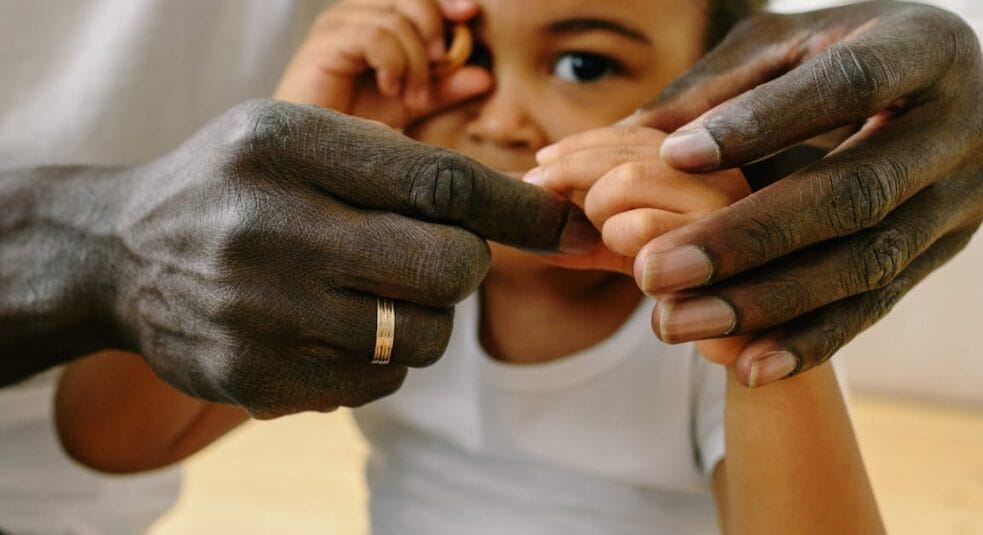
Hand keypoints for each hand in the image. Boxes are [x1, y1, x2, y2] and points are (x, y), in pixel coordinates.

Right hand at [106, 100, 594, 416]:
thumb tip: (513, 209)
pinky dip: (376, 359)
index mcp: (288, 146)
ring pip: (422, 339)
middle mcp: (270, 228)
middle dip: (464, 266)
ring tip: (372, 292)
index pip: (441, 183)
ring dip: (422, 319)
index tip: (559, 224)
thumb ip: (391, 160)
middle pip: (449, 268)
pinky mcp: (256, 379)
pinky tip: (331, 328)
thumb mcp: (294, 134)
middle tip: (439, 258)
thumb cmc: (236, 184)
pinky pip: (377, 384)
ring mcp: (260, 312)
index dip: (516, 208)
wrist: (120, 254)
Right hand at [274, 0, 489, 127]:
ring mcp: (335, 27)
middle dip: (433, 28)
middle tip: (439, 66)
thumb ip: (444, 87)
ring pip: (395, 19)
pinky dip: (393, 63)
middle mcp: (351, 14)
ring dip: (415, 60)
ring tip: (410, 94)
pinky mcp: (323, 45)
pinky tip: (390, 88)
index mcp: (370, 19)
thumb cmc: (355, 126)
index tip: (469, 14)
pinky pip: (375, 36)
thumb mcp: (410, 103)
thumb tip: (484, 75)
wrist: (314, 152)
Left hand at [526, 126, 747, 274]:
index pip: (637, 132)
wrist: (753, 347)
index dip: (581, 146)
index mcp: (710, 164)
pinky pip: (641, 228)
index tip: (542, 163)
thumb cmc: (689, 293)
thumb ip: (587, 224)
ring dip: (600, 217)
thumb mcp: (630, 250)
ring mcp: (731, 205)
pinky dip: (621, 247)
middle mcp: (727, 171)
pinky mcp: (726, 242)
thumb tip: (525, 192)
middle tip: (549, 204)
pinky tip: (641, 270)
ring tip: (617, 248)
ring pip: (627, 182)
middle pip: (626, 151)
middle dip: (572, 176)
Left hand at [540, 2, 982, 386]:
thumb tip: (630, 143)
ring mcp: (962, 197)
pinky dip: (810, 339)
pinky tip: (747, 365)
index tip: (673, 158)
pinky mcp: (944, 250)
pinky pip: (878, 306)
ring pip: (867, 264)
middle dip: (748, 238)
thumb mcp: (775, 49)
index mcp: (924, 47)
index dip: (764, 124)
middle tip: (654, 270)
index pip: (848, 85)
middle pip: (857, 193)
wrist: (916, 92)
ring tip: (676, 321)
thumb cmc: (826, 58)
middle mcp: (963, 125)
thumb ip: (713, 90)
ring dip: (766, 303)